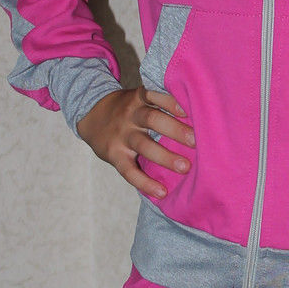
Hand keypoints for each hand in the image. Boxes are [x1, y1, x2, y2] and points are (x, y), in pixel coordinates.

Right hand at [76, 84, 194, 197]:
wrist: (90, 116)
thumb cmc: (128, 110)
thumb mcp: (139, 100)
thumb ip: (160, 105)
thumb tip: (198, 118)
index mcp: (139, 99)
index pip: (154, 96)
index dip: (171, 102)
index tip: (189, 110)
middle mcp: (130, 115)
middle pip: (152, 119)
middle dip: (175, 130)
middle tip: (195, 141)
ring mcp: (121, 135)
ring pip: (143, 145)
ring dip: (165, 157)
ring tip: (185, 167)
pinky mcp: (114, 155)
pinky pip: (129, 171)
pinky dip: (145, 182)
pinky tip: (161, 192)